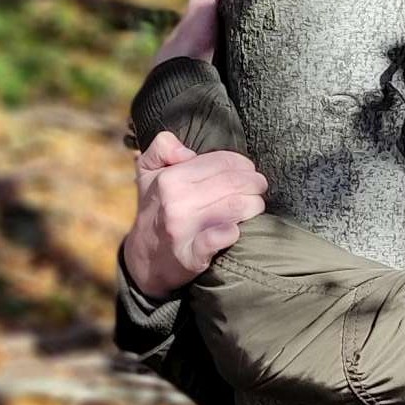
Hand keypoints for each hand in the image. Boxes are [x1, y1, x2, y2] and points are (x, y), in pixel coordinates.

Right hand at [121, 128, 266, 298]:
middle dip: (254, 183)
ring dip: (254, 204)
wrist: (145, 258)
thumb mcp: (148, 172)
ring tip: (256, 204)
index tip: (249, 170)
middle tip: (259, 187)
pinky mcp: (192, 255)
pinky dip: (233, 232)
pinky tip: (236, 230)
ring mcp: (183, 230)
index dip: (242, 163)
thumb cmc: (155, 209)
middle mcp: (175, 202)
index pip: (220, 162)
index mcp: (169, 179)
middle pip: (232, 183)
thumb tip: (187, 152)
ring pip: (235, 207)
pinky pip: (220, 238)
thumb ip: (162, 147)